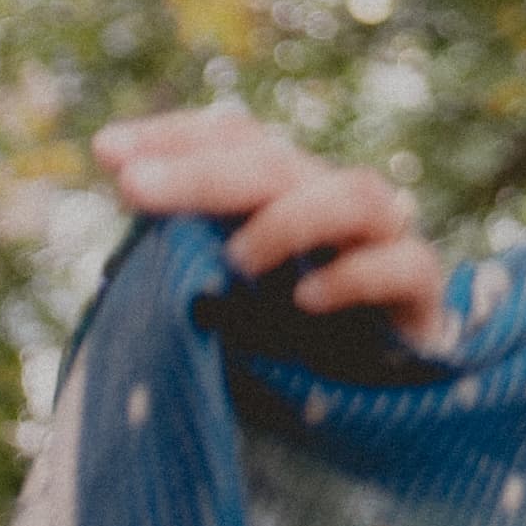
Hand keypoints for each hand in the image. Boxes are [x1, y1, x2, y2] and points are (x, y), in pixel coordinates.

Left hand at [91, 111, 451, 350]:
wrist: (390, 389)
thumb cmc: (293, 340)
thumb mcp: (227, 301)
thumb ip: (186, 268)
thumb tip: (118, 245)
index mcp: (282, 193)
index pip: (233, 139)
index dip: (173, 137)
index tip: (106, 150)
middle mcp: (331, 201)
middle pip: (274, 163)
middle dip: (200, 172)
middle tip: (132, 187)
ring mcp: (383, 239)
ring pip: (350, 195)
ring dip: (288, 220)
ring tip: (235, 260)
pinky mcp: (419, 289)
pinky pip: (399, 264)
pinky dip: (353, 276)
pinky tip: (307, 299)